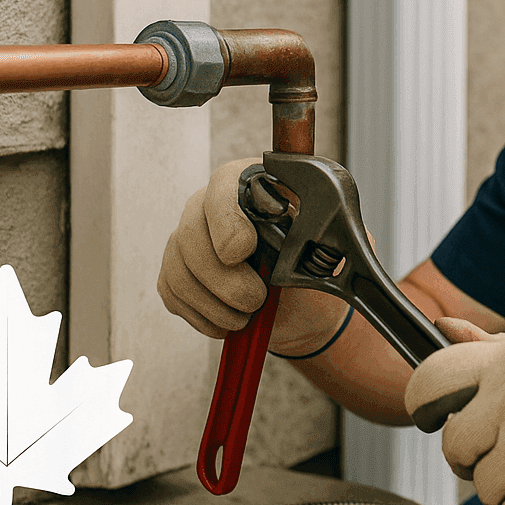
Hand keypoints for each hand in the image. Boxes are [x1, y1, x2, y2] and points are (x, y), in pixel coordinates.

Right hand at [155, 158, 349, 353]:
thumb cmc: (318, 267)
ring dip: (215, 303)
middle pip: (191, 232)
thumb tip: (315, 231)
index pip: (224, 184)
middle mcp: (213, 205)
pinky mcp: (178, 271)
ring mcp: (190, 238)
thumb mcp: (332, 245)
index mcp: (255, 184)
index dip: (227, 218)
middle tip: (255, 300)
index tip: (242, 250)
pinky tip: (230, 321)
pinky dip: (203, 315)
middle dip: (223, 277)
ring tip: (248, 315)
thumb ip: (323, 233)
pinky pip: (173, 293)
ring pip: (179, 268)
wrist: (307, 306)